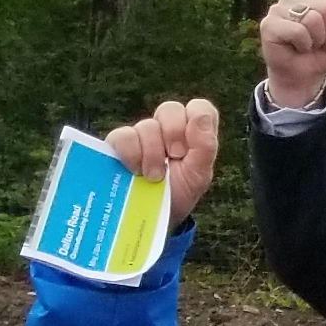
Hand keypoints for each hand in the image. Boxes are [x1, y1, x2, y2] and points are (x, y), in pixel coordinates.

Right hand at [104, 98, 221, 223]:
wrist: (151, 217)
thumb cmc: (179, 193)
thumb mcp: (199, 175)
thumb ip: (206, 144)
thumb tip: (201, 114)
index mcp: (192, 133)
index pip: (199, 107)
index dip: (195, 122)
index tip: (191, 147)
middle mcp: (166, 128)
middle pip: (170, 109)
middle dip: (173, 135)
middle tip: (173, 158)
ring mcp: (141, 134)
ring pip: (146, 125)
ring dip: (152, 153)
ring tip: (153, 176)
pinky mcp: (119, 143)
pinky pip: (123, 135)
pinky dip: (131, 154)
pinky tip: (134, 170)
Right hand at [258, 0, 325, 112]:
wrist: (304, 77)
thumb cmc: (323, 54)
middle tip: (320, 44)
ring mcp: (279, 9)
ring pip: (313, 18)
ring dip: (317, 40)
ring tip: (308, 45)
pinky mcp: (269, 24)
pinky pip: (298, 31)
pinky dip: (304, 45)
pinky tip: (296, 48)